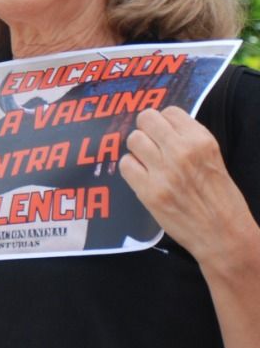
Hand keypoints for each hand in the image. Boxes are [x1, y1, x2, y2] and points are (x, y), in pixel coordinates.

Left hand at [121, 106, 251, 265]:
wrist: (223, 235)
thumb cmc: (220, 199)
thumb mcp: (213, 159)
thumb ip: (189, 141)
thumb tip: (162, 127)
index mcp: (202, 141)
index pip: (170, 111)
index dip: (165, 122)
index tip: (166, 133)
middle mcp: (181, 151)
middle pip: (146, 119)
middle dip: (147, 130)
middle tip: (152, 144)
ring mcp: (162, 171)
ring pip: (133, 139)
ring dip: (138, 149)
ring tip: (148, 162)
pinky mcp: (148, 191)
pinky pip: (125, 164)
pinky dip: (131, 168)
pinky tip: (142, 177)